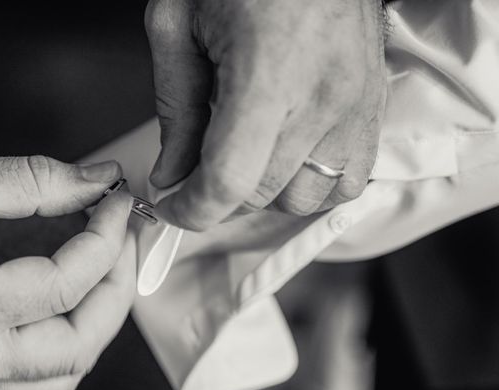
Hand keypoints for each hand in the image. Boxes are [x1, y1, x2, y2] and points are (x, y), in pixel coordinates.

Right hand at [0, 151, 133, 389]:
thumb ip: (34, 181)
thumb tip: (98, 180)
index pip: (63, 286)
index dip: (104, 238)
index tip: (116, 203)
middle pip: (76, 348)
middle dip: (115, 290)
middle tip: (122, 240)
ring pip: (60, 376)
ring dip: (98, 324)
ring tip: (105, 270)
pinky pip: (33, 380)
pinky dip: (67, 345)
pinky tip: (75, 306)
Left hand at [145, 0, 386, 229]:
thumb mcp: (178, 26)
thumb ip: (174, 110)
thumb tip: (172, 174)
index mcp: (267, 70)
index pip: (229, 181)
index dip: (193, 210)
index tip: (174, 207)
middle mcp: (321, 96)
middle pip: (262, 196)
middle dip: (219, 197)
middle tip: (198, 169)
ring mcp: (354, 105)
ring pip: (304, 199)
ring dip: (266, 191)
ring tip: (246, 154)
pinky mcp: (372, 108)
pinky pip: (346, 182)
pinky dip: (311, 183)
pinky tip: (287, 156)